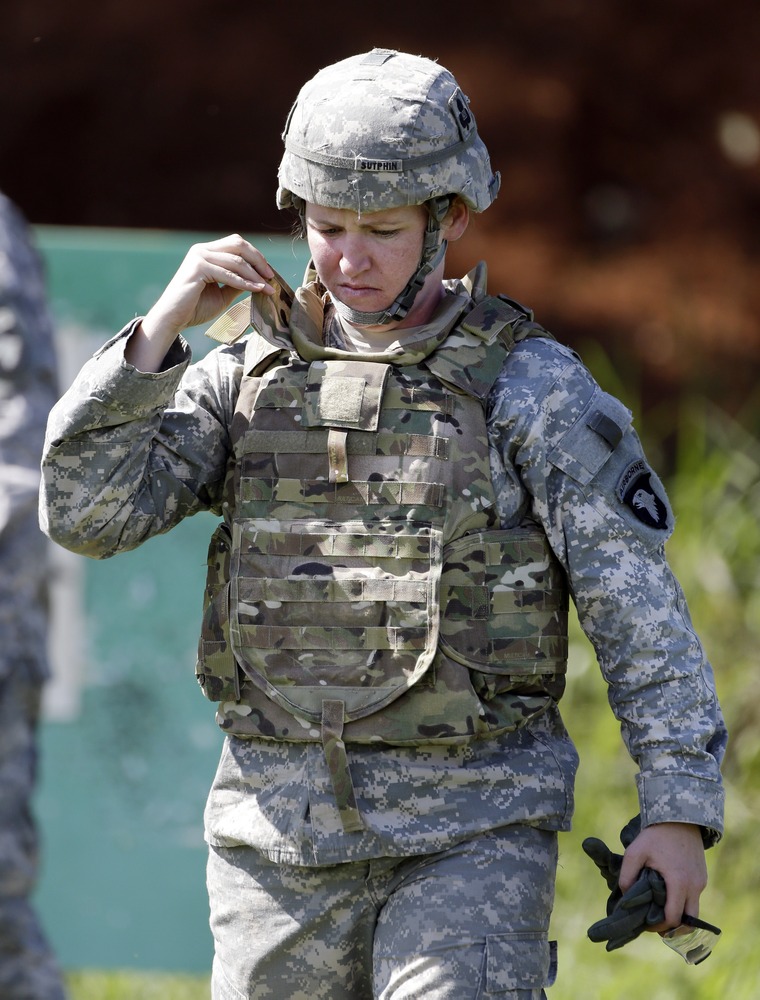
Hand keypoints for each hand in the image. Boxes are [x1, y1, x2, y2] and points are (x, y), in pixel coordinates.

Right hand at [127, 235, 275, 370]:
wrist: (173, 318)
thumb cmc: (196, 307)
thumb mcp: (223, 293)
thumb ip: (238, 282)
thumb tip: (259, 280)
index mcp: (207, 251)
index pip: (237, 244)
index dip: (255, 256)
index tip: (269, 273)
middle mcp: (202, 250)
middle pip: (238, 245)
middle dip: (258, 260)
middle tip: (271, 276)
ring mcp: (199, 256)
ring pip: (236, 261)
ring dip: (255, 275)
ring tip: (268, 287)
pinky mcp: (198, 268)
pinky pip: (228, 274)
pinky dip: (245, 282)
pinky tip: (257, 289)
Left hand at [620, 822, 706, 931]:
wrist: (679, 817)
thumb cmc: (656, 835)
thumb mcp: (635, 852)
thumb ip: (627, 876)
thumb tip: (625, 897)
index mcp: (678, 882)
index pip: (673, 918)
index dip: (660, 927)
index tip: (647, 926)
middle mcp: (694, 886)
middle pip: (688, 922)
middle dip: (673, 928)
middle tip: (656, 925)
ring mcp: (701, 882)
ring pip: (693, 911)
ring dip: (679, 915)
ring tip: (661, 912)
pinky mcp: (702, 877)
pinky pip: (694, 897)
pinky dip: (683, 902)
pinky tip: (668, 895)